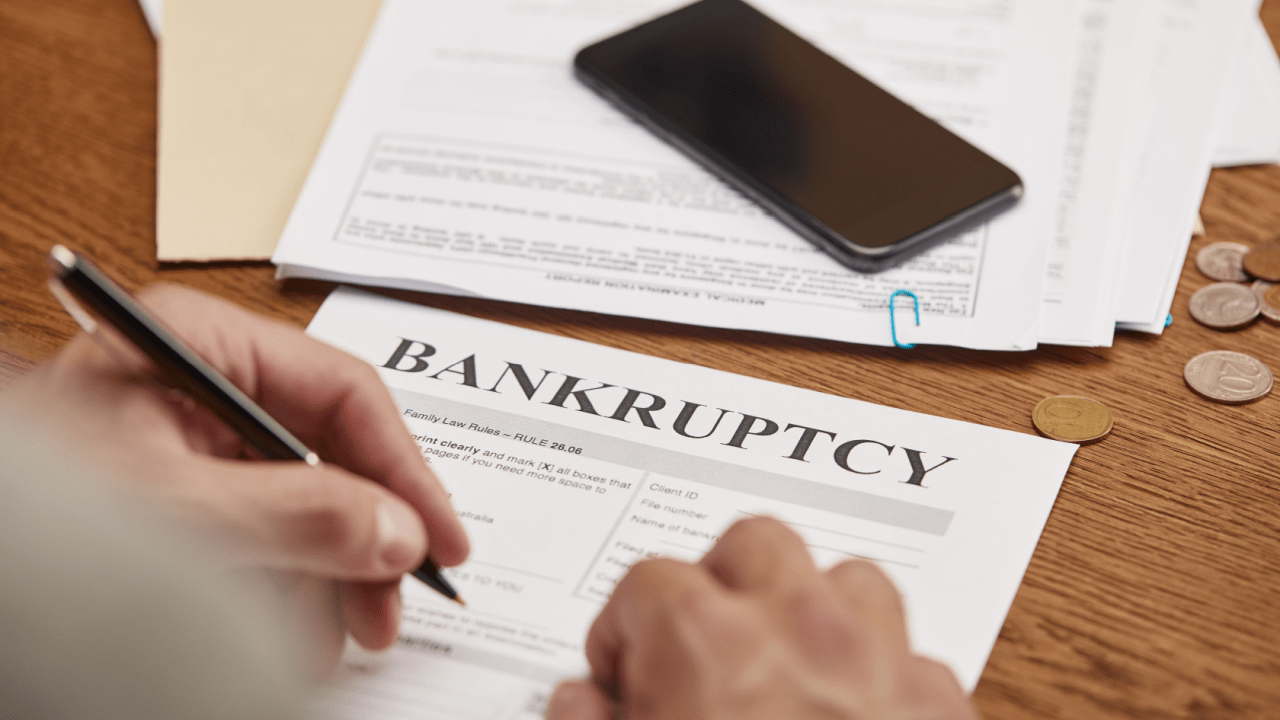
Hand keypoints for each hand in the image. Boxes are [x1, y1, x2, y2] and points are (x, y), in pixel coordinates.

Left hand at [7, 284, 468, 673]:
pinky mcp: (183, 485)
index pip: (343, 390)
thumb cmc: (34, 518)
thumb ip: (299, 517)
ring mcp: (193, 434)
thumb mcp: (180, 510)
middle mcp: (204, 379)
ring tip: (341, 631)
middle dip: (367, 534)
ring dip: (333, 569)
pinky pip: (264, 525)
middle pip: (330, 448)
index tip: (440, 535)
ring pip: (304, 495)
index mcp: (200, 342)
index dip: (405, 468)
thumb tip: (397, 531)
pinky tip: (295, 623)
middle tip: (390, 601)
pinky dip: (288, 578)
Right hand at [546, 517, 976, 719]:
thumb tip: (581, 704)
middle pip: (756, 544)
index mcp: (707, 642)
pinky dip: (882, 676)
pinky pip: (915, 658)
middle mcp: (800, 631)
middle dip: (719, 581)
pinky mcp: (940, 714)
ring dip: (814, 608)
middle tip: (699, 643)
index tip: (621, 671)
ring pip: (851, 580)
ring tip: (782, 663)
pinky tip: (853, 719)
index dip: (622, 627)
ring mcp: (880, 667)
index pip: (646, 581)